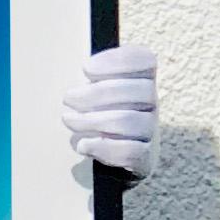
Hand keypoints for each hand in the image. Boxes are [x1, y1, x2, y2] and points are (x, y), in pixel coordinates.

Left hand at [62, 44, 157, 180]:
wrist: (106, 159)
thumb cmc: (95, 116)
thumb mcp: (92, 92)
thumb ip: (89, 79)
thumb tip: (81, 70)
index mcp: (141, 81)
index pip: (145, 60)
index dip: (117, 61)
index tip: (86, 68)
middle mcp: (150, 104)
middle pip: (139, 91)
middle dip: (97, 94)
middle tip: (68, 98)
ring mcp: (150, 132)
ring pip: (131, 121)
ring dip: (94, 120)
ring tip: (69, 120)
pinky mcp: (144, 158)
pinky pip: (131, 151)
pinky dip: (103, 147)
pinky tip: (83, 144)